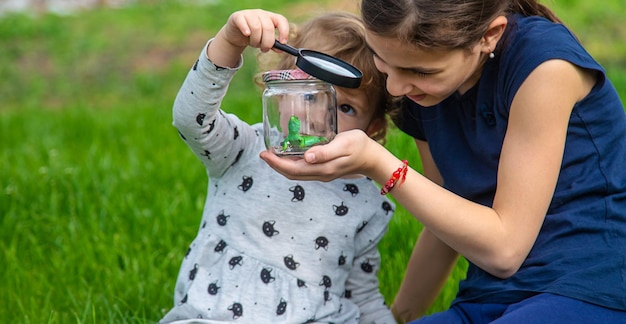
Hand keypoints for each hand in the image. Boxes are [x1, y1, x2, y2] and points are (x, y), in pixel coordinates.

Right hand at [208, 9, 289, 66]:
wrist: (236, 34)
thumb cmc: (253, 36)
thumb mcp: (264, 41)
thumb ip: (273, 45)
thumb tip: (281, 50)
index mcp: (270, 18)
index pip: (281, 20)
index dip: (284, 31)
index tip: (283, 42)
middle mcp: (261, 13)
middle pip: (268, 27)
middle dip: (267, 42)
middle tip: (264, 49)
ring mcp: (249, 13)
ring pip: (256, 27)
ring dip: (256, 40)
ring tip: (254, 44)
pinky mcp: (238, 16)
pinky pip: (243, 23)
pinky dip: (246, 30)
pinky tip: (246, 35)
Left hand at [260, 129, 390, 181]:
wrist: (373, 158)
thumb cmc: (360, 146)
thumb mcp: (343, 145)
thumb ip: (325, 152)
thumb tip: (306, 157)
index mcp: (322, 168)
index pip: (293, 169)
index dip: (276, 163)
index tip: (264, 154)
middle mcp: (320, 174)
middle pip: (291, 174)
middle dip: (275, 165)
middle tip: (263, 154)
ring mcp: (322, 174)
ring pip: (296, 174)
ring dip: (282, 166)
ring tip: (271, 155)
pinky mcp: (324, 171)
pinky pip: (303, 171)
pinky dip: (292, 165)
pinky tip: (288, 156)